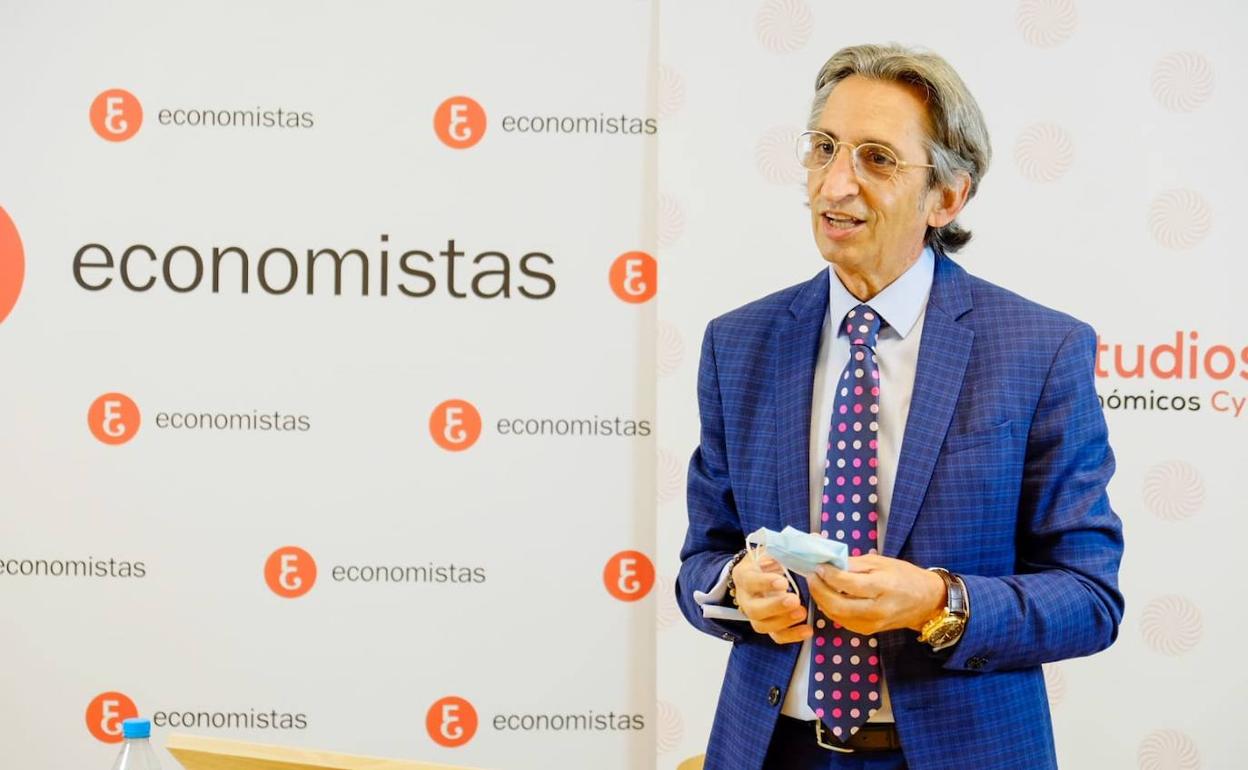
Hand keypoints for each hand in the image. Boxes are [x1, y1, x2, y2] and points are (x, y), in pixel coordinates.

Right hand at [732, 551, 812, 644]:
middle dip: (775, 606)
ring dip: (783, 621)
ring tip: (803, 612)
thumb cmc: (767, 562)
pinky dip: (792, 636)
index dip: (764, 583)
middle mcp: (745, 598)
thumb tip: (816, 538)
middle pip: (754, 609)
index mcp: (745, 575)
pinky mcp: (767, 626)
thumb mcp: (773, 550)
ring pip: (762, 625)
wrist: (756, 576)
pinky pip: (776, 637)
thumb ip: (792, 545)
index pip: (749, 581)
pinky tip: (808, 630)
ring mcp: (755, 615)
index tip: (783, 581)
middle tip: (795, 599)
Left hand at [807, 554, 944, 634]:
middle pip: (838, 604)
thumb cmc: (905, 576)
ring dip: (821, 599)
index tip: (819, 565)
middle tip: (811, 576)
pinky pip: (842, 621)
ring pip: (836, 615)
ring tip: (816, 584)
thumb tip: (828, 559)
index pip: (848, 583)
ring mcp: (872, 623)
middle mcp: (877, 609)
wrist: (926, 602)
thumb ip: (853, 563)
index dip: (829, 574)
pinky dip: (830, 609)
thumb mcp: (881, 562)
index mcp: (882, 587)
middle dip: (819, 590)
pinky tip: (827, 597)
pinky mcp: (868, 631)